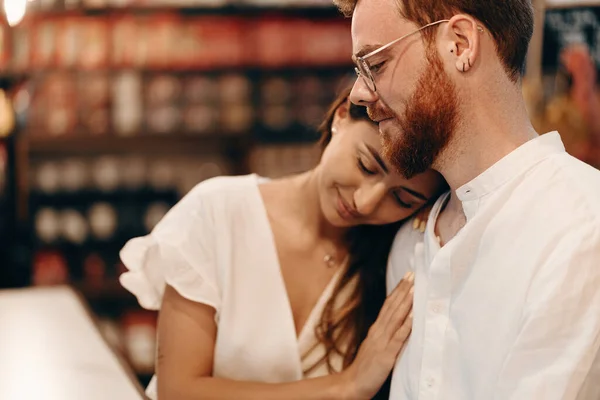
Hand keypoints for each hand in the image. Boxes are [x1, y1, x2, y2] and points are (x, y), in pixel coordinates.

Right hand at [341, 271, 414, 399]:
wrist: (352, 384)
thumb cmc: (365, 368)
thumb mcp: (375, 346)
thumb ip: (384, 335)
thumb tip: (397, 324)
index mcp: (376, 329)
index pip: (388, 305)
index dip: (398, 291)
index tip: (407, 278)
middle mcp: (379, 331)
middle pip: (392, 306)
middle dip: (403, 290)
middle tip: (412, 274)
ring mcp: (382, 341)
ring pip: (396, 317)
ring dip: (406, 301)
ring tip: (414, 287)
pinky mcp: (387, 354)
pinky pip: (399, 337)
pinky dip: (406, 324)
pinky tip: (413, 314)